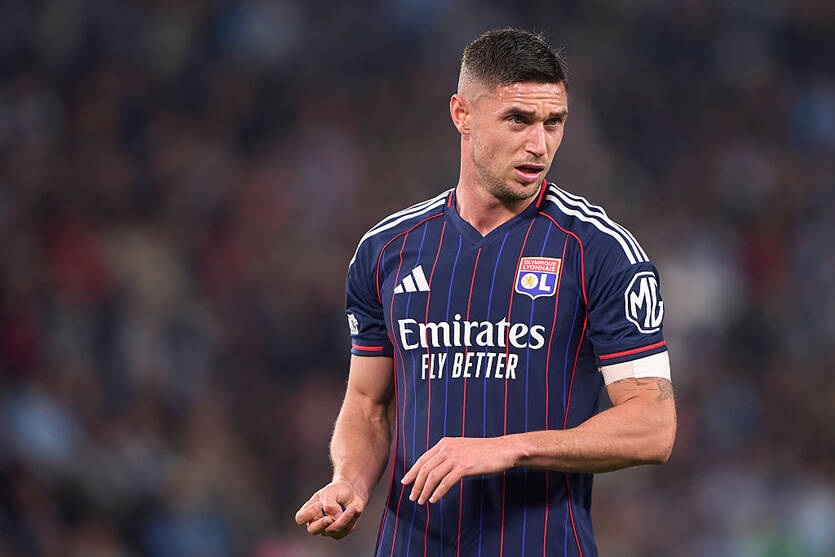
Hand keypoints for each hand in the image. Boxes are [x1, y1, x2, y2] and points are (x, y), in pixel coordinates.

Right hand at [294, 480, 364, 538]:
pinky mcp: (340, 532)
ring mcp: (328, 529)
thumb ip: (329, 504)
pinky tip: (356, 509)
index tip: (320, 504)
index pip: (300, 518)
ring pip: (332, 530)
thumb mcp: (331, 492)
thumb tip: (334, 517)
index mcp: (309, 511)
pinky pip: (345, 529)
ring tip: (353, 507)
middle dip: (322, 524)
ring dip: (344, 518)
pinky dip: (352, 518)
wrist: (353, 492)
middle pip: (313, 530)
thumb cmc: (338, 491)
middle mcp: (316, 523)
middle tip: (330, 517)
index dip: (308, 514)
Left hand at [401, 436, 516, 504]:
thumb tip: (435, 468)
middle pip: (425, 469)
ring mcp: (455, 457)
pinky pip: (445, 482)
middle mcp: (447, 448)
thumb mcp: (461, 449)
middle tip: (411, 497)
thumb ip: (448, 455)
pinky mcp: (464, 467)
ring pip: (432, 476)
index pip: (423, 459)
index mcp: (444, 443)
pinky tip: (434, 499)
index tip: (405, 482)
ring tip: (421, 501)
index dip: (412, 472)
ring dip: (424, 491)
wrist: (503, 449)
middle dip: (416, 484)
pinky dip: (437, 492)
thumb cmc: (484, 452)